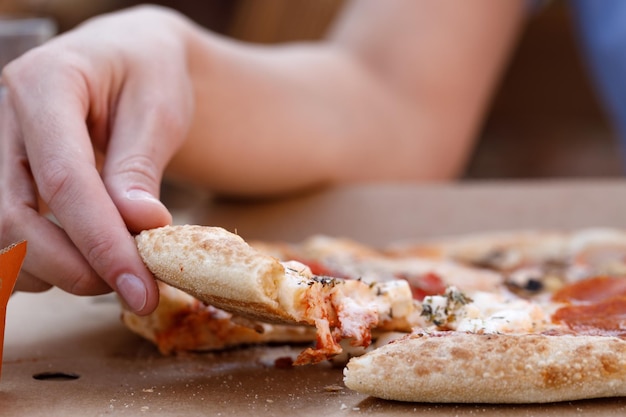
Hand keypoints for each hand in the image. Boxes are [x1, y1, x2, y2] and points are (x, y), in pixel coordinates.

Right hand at [0, 6, 193, 313]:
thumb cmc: (148, 75)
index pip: (63, 179)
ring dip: (57, 271)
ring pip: (1, 234)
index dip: (100, 241)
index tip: (140, 286)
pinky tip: (86, 264)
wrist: (129, 59)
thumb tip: (139, 226)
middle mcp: (6, 117)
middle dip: (74, 267)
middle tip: (135, 288)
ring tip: (117, 273)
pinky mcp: (5, 175)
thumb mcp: (158, 109)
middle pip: (14, 216)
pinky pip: (5, 235)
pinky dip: (42, 264)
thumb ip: (139, 167)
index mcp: (45, 84)